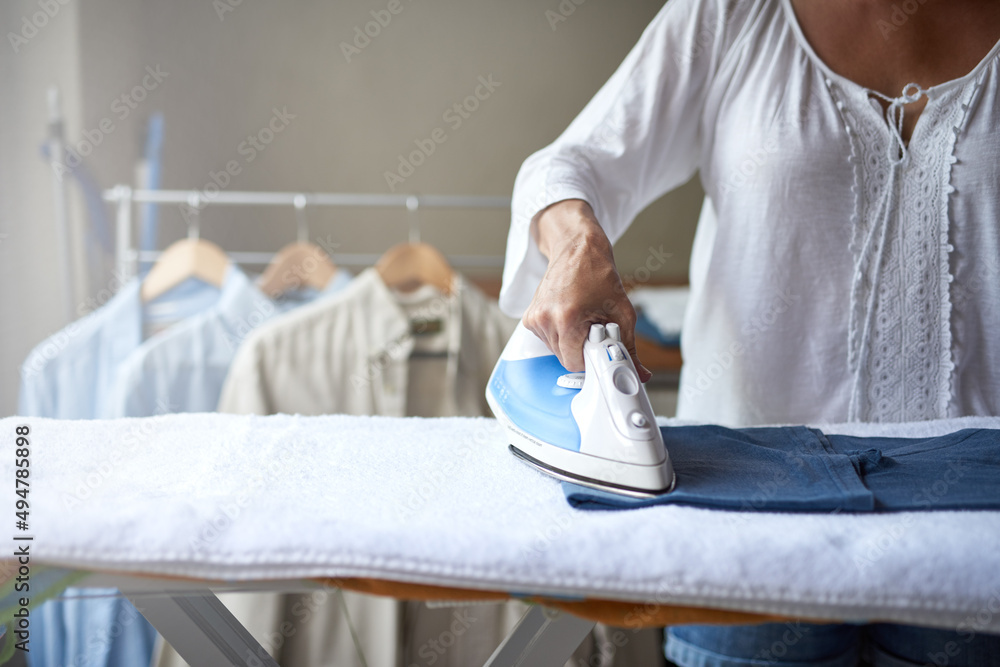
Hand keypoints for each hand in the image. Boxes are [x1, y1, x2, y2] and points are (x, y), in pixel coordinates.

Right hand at [523, 199, 651, 381]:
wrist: (577, 250)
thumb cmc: (598, 275)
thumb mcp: (622, 312)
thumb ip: (629, 347)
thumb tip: (640, 373)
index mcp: (567, 319)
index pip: (574, 363)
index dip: (591, 359)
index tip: (600, 349)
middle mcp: (545, 319)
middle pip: (564, 358)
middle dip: (582, 350)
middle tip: (594, 329)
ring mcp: (534, 318)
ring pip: (555, 351)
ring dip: (571, 343)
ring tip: (582, 319)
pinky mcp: (529, 317)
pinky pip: (547, 340)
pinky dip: (560, 335)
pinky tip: (570, 316)